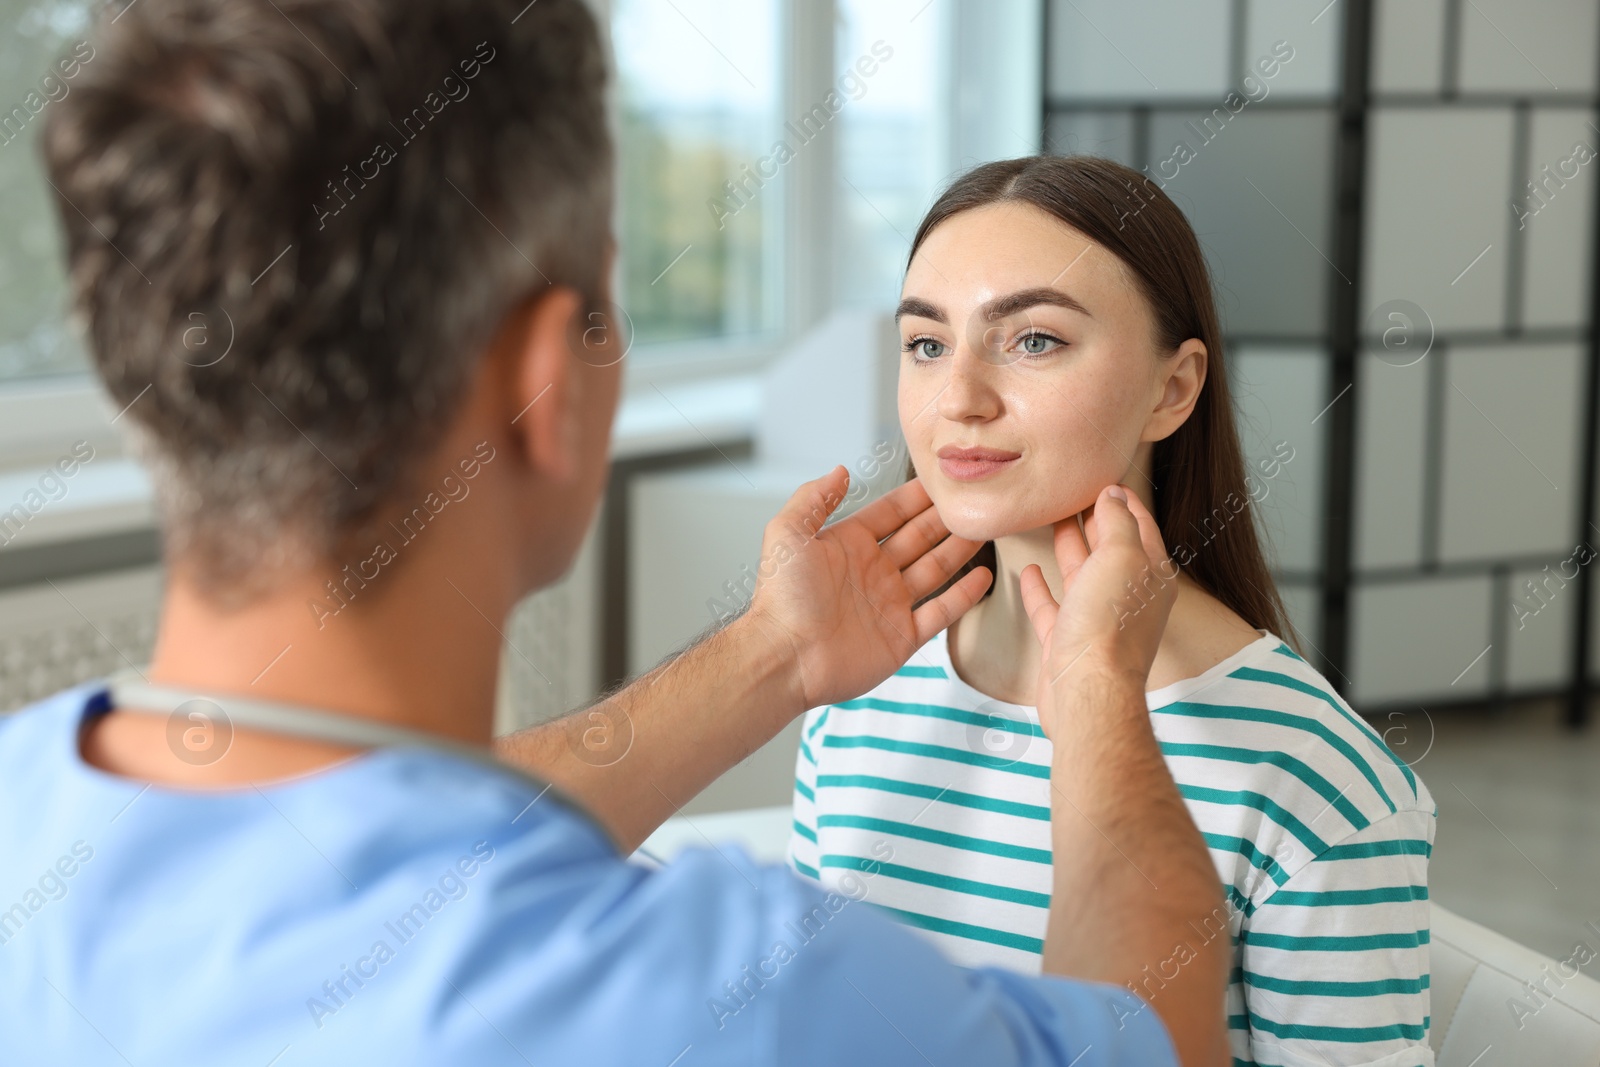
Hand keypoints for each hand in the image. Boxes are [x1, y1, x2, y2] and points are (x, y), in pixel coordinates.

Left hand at [744, 466, 992, 712]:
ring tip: (985, 529)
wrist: (786, 657)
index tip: (943, 478)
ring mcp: (890, 605)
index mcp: (848, 545)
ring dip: (959, 551)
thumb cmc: (782, 597)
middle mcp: (872, 572)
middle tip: (973, 500)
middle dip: (945, 519)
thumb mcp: (788, 533)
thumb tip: (841, 469)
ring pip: (934, 570)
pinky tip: (984, 577)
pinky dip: (963, 596)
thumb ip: (814, 498)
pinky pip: (940, 612)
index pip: (890, 513)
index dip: (916, 496)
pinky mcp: (902, 637)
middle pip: (919, 538)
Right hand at [1018, 483, 1176, 735]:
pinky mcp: (1066, 641)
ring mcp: (1095, 620)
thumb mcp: (1121, 557)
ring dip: (1070, 546)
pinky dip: (1041, 587)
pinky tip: (1029, 570)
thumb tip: (1114, 494)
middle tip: (1076, 492)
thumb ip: (1118, 522)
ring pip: (1082, 574)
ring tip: (1054, 520)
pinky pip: (1052, 607)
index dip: (1124, 500)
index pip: (1140, 526)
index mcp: (1149, 574)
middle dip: (1096, 519)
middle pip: (1110, 548)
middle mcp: (1126, 597)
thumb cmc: (1108, 625)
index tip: (1105, 478)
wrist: (1087, 691)